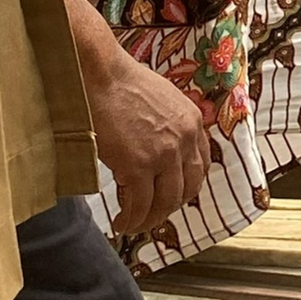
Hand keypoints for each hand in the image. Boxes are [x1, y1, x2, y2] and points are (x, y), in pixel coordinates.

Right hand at [85, 32, 209, 240]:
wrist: (100, 75)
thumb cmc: (119, 82)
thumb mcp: (161, 99)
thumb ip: (167, 123)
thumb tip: (156, 143)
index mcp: (193, 122)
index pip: (200, 165)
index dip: (187, 186)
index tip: (172, 196)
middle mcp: (185, 140)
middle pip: (187, 189)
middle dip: (169, 207)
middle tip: (152, 215)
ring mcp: (164, 155)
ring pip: (165, 202)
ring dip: (149, 219)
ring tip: (133, 224)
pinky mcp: (139, 166)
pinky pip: (140, 204)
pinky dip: (132, 219)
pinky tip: (121, 223)